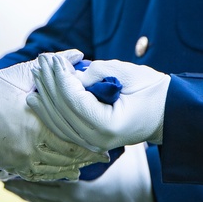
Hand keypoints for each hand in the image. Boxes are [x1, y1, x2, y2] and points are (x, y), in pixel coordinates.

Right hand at [0, 50, 108, 181]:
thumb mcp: (25, 72)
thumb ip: (56, 66)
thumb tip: (80, 55)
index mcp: (39, 119)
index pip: (75, 134)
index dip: (93, 138)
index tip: (107, 138)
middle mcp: (33, 143)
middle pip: (69, 154)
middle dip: (88, 155)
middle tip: (105, 155)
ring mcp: (21, 157)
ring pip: (56, 168)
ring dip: (74, 166)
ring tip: (88, 164)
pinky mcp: (11, 165)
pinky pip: (40, 175)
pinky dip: (55, 174)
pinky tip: (67, 172)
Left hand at [4, 143, 158, 201]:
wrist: (149, 195)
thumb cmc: (132, 168)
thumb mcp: (110, 149)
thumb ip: (88, 136)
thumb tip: (69, 109)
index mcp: (77, 186)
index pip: (41, 176)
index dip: (22, 167)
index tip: (7, 157)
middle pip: (36, 191)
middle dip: (17, 181)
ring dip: (24, 192)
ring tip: (7, 182)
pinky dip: (37, 201)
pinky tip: (27, 195)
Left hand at [27, 54, 169, 152]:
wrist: (166, 113)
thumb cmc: (151, 90)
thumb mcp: (125, 74)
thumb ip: (95, 73)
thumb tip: (68, 75)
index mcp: (109, 125)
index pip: (74, 100)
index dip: (61, 77)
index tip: (53, 58)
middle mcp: (97, 139)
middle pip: (62, 111)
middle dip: (49, 83)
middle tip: (41, 60)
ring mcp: (92, 144)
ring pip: (57, 122)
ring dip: (44, 97)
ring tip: (36, 74)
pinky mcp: (89, 141)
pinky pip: (62, 127)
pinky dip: (48, 112)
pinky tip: (36, 98)